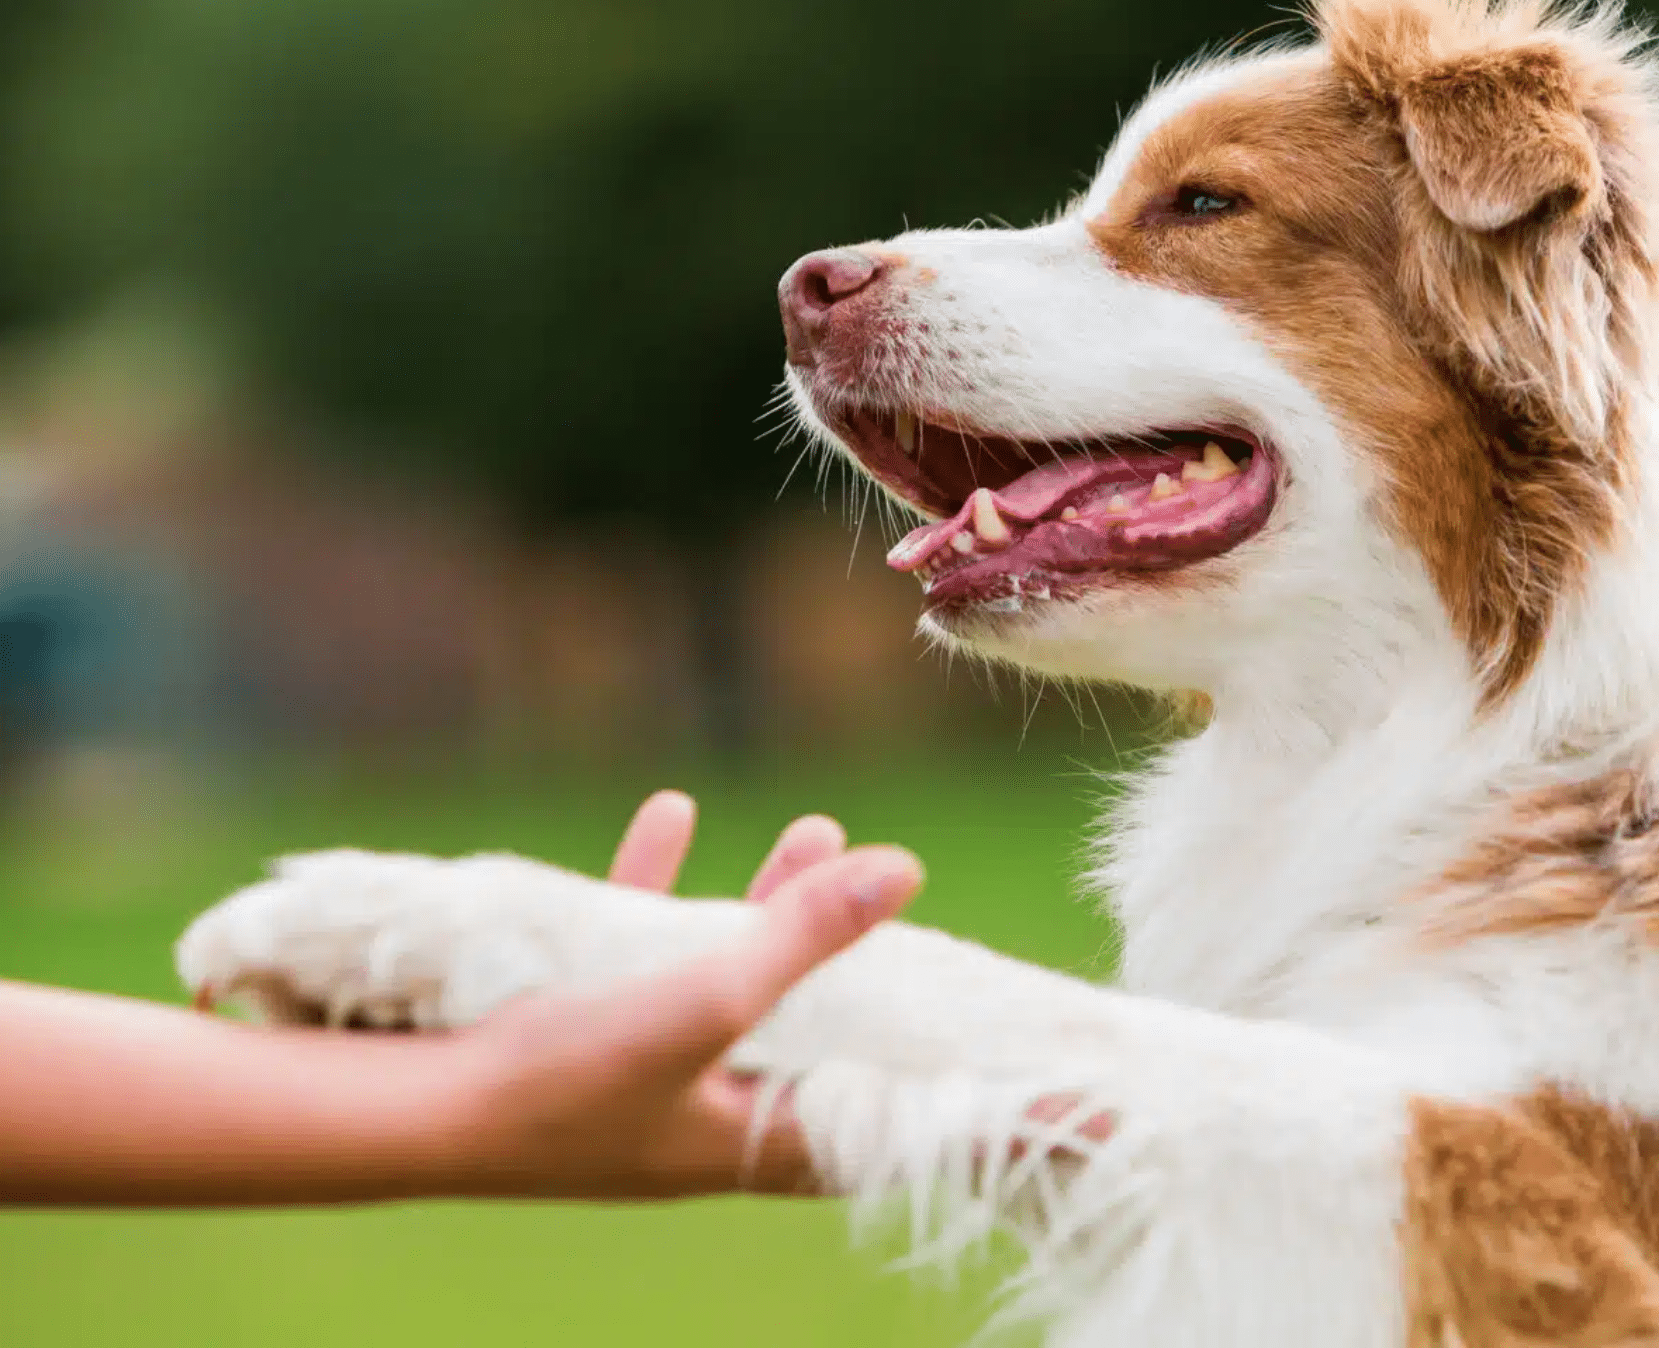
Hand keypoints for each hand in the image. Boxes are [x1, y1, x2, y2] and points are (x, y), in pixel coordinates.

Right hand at [442, 794, 920, 1199]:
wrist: (400, 1110)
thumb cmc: (564, 1079)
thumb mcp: (707, 1001)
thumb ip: (803, 936)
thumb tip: (905, 870)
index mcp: (747, 1140)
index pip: (865, 1115)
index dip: (918, 1069)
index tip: (965, 1013)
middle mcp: (698, 1114)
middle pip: (803, 1027)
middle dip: (847, 950)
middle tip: (881, 879)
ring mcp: (633, 1073)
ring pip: (724, 978)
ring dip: (765, 905)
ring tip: (814, 831)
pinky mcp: (571, 1029)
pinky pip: (635, 953)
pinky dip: (658, 887)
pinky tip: (669, 811)